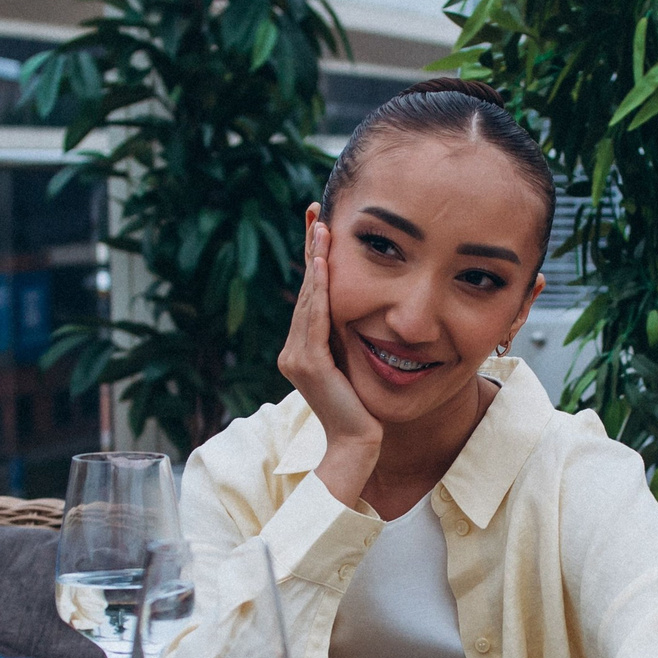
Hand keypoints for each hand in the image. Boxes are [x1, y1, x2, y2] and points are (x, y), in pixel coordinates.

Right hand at [277, 213, 380, 507]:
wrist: (358, 445)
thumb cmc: (363, 412)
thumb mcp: (355, 367)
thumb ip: (348, 342)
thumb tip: (361, 313)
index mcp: (303, 351)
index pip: (312, 297)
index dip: (316, 261)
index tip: (321, 227)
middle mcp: (293, 351)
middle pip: (307, 290)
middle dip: (313, 249)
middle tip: (317, 213)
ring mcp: (296, 356)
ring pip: (309, 298)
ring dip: (316, 260)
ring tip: (322, 227)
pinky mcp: (307, 363)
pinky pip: (315, 317)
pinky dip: (320, 288)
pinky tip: (325, 263)